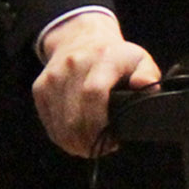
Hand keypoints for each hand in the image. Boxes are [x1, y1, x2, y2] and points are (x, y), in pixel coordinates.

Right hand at [31, 10, 157, 159]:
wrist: (80, 38)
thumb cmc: (115, 57)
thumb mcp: (139, 60)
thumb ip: (148, 75)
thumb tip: (143, 86)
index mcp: (102, 58)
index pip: (94, 94)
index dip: (100, 124)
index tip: (112, 141)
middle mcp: (74, 64)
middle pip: (75, 114)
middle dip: (88, 140)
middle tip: (101, 150)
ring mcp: (54, 76)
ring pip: (60, 122)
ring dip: (74, 142)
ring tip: (89, 148)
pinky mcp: (40, 86)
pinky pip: (48, 120)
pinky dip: (61, 136)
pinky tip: (74, 140)